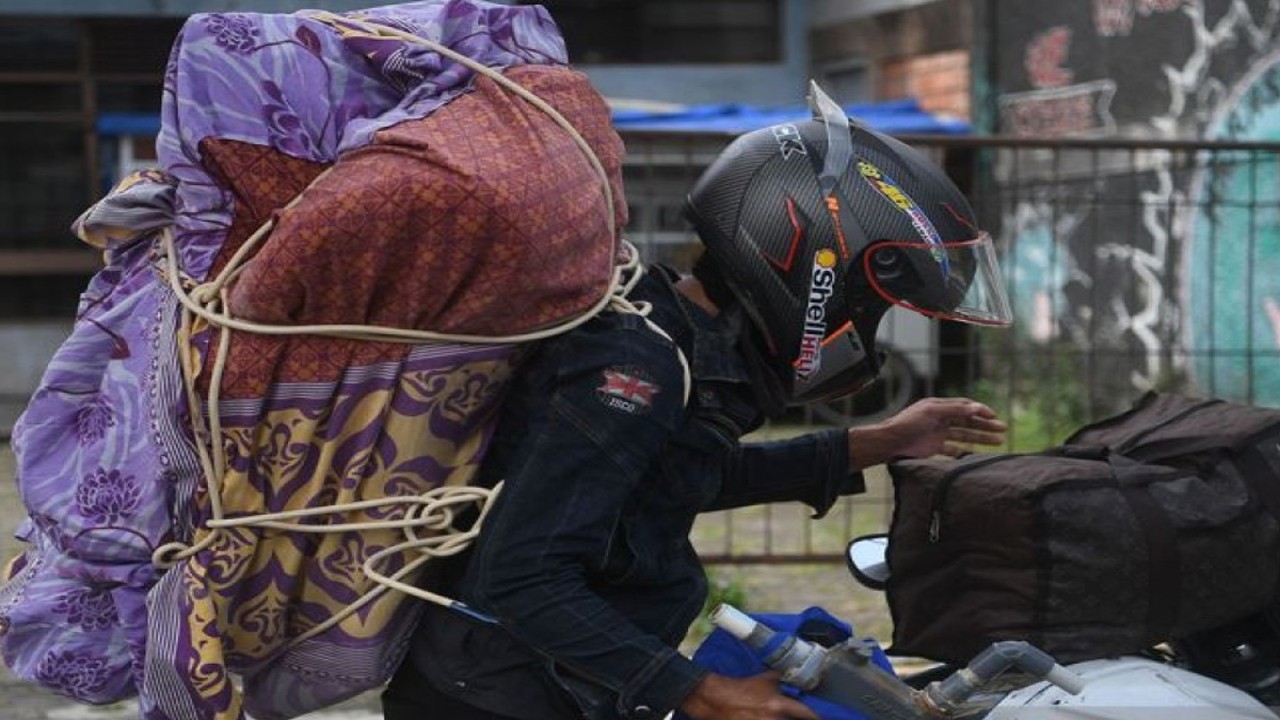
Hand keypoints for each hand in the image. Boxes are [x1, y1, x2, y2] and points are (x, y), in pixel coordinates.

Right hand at [678, 671, 818, 719]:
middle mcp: (773, 719)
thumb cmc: (742, 689)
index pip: (807, 714)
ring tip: (780, 717)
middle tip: (816, 718)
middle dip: (807, 719)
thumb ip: (782, 678)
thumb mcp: (764, 680)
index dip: (819, 717)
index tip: (826, 717)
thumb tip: (797, 672)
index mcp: (778, 704)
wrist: (716, 698)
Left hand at [848, 397, 1005, 468]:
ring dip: (980, 438)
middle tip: (1002, 429)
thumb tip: (977, 407)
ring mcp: (937, 434)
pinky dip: (966, 452)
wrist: (888, 444)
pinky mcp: (933, 449)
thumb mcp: (931, 412)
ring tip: (998, 442)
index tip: (993, 416)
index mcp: (938, 407)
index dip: (979, 411)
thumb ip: (954, 410)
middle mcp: (939, 419)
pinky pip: (954, 450)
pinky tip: (979, 456)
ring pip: (964, 436)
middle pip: (967, 421)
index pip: (964, 407)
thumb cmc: (907, 424)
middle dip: (985, 425)